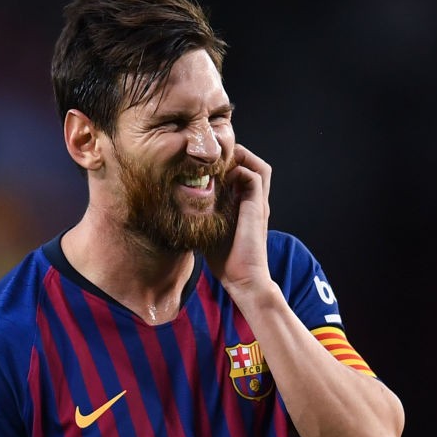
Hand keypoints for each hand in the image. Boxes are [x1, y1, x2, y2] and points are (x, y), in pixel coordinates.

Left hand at [208, 143, 272, 294]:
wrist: (243, 280)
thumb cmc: (225, 260)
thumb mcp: (209, 230)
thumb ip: (202, 215)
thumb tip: (177, 205)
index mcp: (246, 205)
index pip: (244, 173)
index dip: (228, 164)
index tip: (206, 164)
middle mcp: (255, 202)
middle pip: (256, 164)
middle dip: (236, 156)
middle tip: (213, 159)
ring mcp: (258, 204)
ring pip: (260, 167)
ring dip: (242, 160)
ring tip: (220, 164)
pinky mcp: (257, 209)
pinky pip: (254, 177)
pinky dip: (239, 171)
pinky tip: (221, 179)